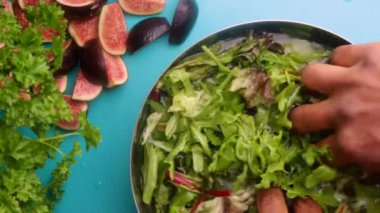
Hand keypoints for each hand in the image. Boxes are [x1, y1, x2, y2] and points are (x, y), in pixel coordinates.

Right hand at [290, 43, 379, 173]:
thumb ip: (369, 161)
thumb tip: (354, 159)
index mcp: (353, 145)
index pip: (320, 152)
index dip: (325, 148)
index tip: (330, 145)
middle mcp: (343, 113)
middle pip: (300, 118)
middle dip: (305, 121)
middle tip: (315, 117)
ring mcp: (351, 81)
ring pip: (309, 77)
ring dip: (315, 83)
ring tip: (326, 85)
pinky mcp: (367, 54)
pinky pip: (338, 54)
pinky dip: (342, 61)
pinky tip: (353, 66)